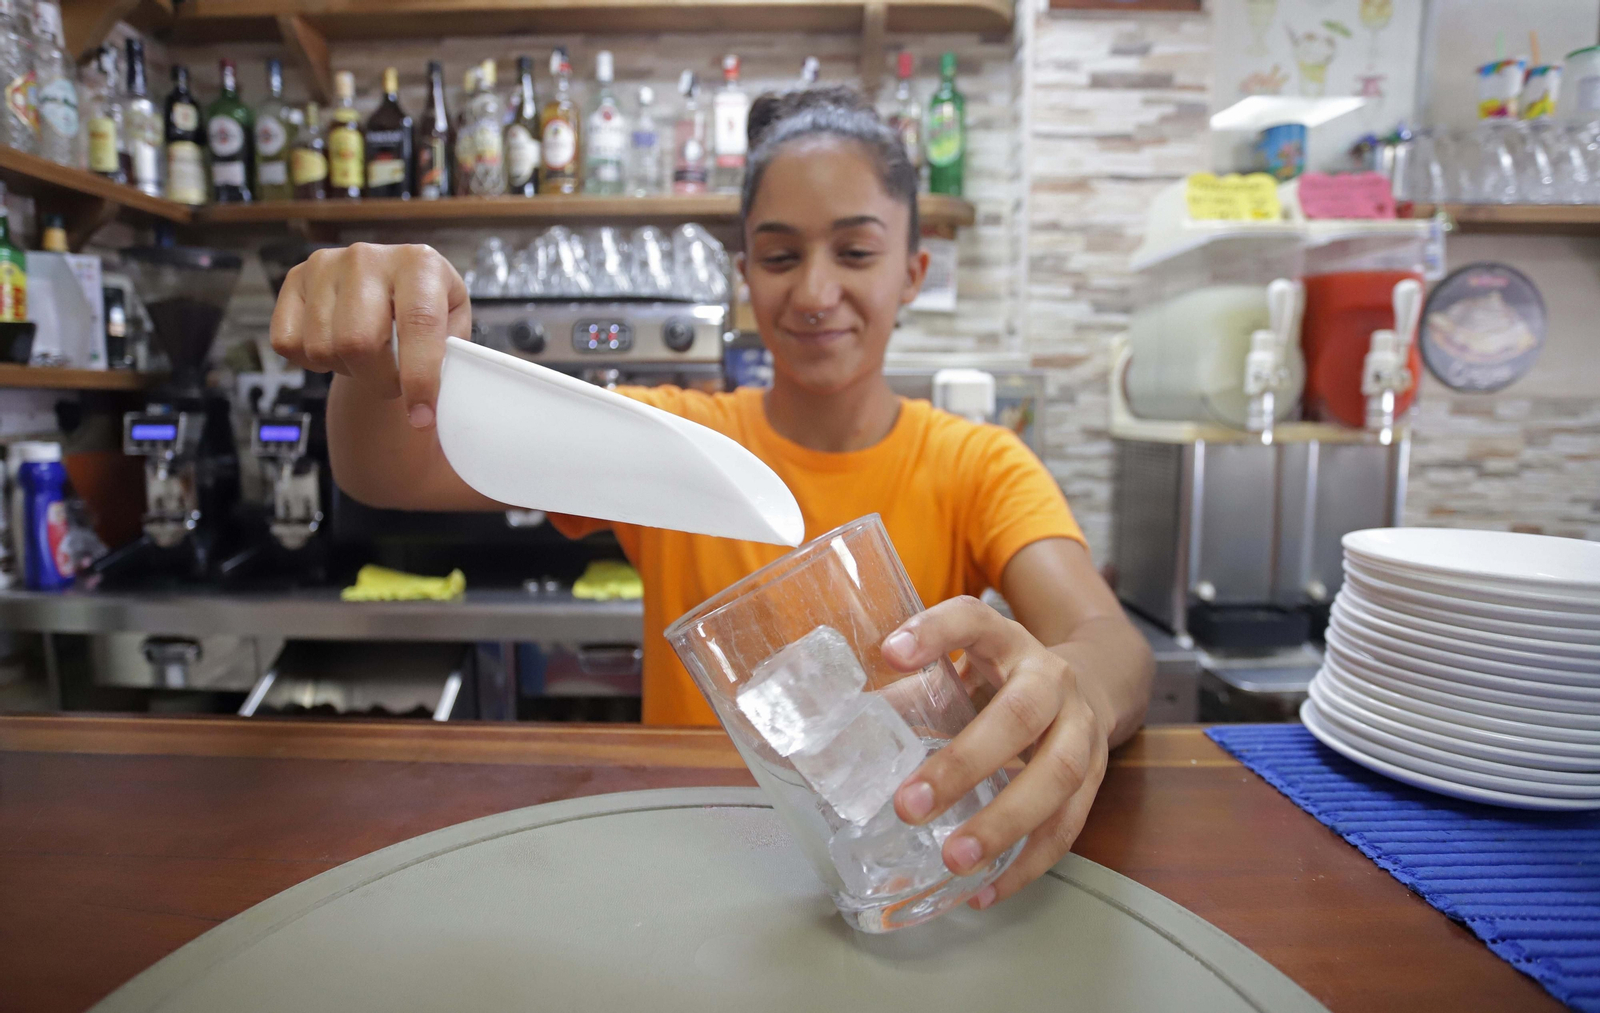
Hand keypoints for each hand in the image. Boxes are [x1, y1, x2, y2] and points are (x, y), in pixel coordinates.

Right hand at [269, 243, 469, 428]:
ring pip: (323, 348)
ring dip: (348, 370)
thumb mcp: (453, 327)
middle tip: (394, 385)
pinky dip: (313, 363)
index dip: (419, 378)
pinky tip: (337, 348)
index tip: (422, 418)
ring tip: (368, 357)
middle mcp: (368, 257)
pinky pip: (289, 344)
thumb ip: (451, 360)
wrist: (390, 288)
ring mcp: (326, 265)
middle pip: (359, 341)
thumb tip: (437, 407)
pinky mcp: (294, 280)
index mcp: (419, 263)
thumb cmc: (426, 311)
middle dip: (379, 381)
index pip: (418, 324)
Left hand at [881, 595, 1111, 909]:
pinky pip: (1069, 825)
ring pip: (1057, 776)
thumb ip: (910, 694)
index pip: (972, 620)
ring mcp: (1081, 726)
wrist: (1092, 683)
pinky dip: (1029, 863)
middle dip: (964, 764)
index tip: (890, 652)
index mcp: (1007, 641)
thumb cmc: (1004, 679)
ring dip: (1004, 823)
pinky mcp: (1098, 774)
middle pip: (1018, 716)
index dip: (934, 632)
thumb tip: (832, 733)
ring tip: (955, 859)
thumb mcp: (963, 667)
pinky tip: (987, 890)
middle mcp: (1051, 678)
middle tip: (909, 806)